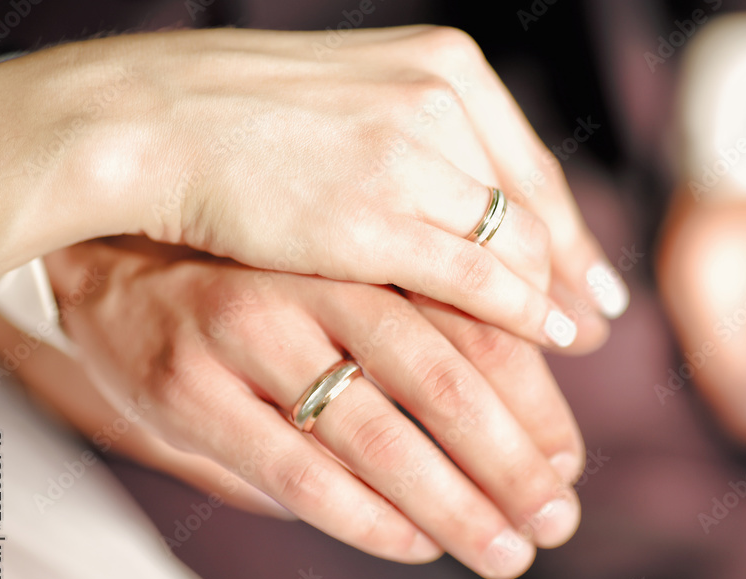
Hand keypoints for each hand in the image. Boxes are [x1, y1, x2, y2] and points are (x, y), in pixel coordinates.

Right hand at [0, 27, 626, 349]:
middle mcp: (439, 105)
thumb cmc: (241, 118)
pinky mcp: (373, 222)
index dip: (568, 229)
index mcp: (441, 67)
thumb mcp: (354, 105)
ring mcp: (409, 161)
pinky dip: (519, 315)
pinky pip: (476, 279)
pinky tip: (542, 344)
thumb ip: (421, 143)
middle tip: (597, 319)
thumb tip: (470, 197)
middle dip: (571, 273)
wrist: (149, 120)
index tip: (590, 277)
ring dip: (550, 302)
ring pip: (514, 246)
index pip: (530, 168)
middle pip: (534, 209)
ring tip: (573, 343)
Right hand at [44, 238, 585, 578]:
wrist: (116, 260)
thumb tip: (531, 417)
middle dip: (512, 463)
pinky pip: (297, 474)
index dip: (535, 403)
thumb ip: (428, 323)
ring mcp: (248, 334)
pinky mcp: (190, 392)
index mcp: (371, 245)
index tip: (569, 463)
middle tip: (557, 521)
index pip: (480, 327)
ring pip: (375, 437)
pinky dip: (367, 519)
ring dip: (453, 507)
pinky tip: (416, 544)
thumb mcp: (350, 273)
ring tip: (505, 551)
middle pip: (443, 382)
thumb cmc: (263, 277)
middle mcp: (316, 281)